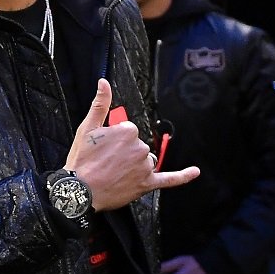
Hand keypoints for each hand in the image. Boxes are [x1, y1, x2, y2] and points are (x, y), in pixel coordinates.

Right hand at [65, 79, 199, 210]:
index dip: (114, 139)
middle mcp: (140, 147)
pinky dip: (183, 176)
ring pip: (145, 160)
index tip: (103, 147)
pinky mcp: (147, 183)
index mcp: (127, 131)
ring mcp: (145, 166)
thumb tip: (104, 83)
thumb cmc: (82, 160)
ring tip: (115, 172)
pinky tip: (194, 171)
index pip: (128, 130)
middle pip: (137, 145)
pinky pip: (169, 179)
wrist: (81, 190)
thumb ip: (100, 104)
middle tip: (105, 161)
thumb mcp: (86, 127)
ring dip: (135, 164)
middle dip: (124, 152)